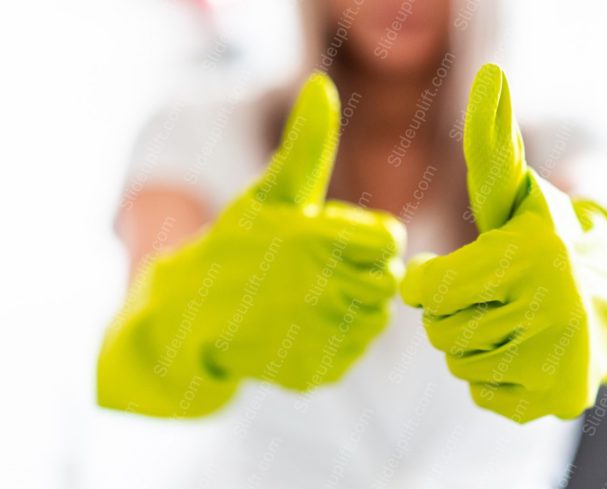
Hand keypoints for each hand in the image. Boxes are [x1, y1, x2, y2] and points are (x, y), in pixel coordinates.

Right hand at [98, 73, 405, 416]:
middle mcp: (318, 290)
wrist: (187, 319)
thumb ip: (305, 146)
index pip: (389, 240)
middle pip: (387, 282)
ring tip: (315, 299)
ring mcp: (315, 336)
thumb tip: (321, 87)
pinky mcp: (314, 374)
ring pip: (375, 320)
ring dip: (354, 308)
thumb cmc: (235, 246)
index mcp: (311, 239)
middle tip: (329, 272)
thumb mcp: (268, 194)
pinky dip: (336, 342)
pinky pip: (353, 354)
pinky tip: (304, 328)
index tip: (350, 241)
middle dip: (363, 274)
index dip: (374, 239)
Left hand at [401, 64, 606, 422]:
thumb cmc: (550, 235)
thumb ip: (492, 142)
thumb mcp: (518, 191)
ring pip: (460, 365)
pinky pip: (485, 395)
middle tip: (483, 295)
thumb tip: (490, 76)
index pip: (426, 290)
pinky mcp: (563, 399)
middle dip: (448, 312)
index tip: (437, 273)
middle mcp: (552, 308)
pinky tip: (522, 347)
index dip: (424, 282)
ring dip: (469, 343)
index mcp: (531, 254)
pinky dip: (492, 375)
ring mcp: (562, 358)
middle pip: (440, 331)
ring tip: (505, 318)